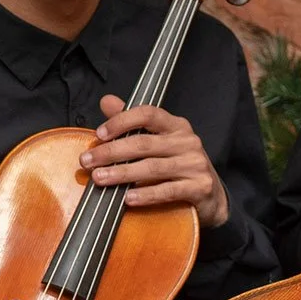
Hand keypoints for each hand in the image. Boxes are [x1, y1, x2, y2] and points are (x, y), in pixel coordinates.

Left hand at [82, 94, 228, 227]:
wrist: (212, 196)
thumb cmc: (179, 165)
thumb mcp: (159, 141)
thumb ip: (132, 122)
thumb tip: (106, 101)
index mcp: (176, 126)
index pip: (147, 114)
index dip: (122, 121)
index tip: (99, 133)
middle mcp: (188, 141)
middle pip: (144, 143)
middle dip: (111, 152)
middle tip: (87, 161)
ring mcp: (195, 164)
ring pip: (152, 168)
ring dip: (122, 174)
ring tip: (100, 179)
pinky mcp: (199, 187)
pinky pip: (168, 190)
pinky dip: (146, 195)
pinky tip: (127, 198)